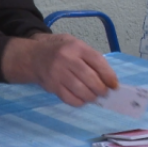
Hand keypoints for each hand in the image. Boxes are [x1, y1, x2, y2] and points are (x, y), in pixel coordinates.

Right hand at [2, 34, 118, 106]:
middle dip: (101, 89)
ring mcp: (58, 73)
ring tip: (94, 97)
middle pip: (90, 78)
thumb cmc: (59, 50)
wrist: (33, 57)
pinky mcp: (52, 86)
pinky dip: (79, 102)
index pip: (97, 62)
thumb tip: (108, 78)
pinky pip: (70, 98)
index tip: (114, 85)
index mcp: (76, 46)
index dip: (109, 75)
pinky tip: (82, 99)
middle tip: (105, 93)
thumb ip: (90, 57)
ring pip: (81, 90)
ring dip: (91, 97)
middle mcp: (66, 59)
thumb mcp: (75, 44)